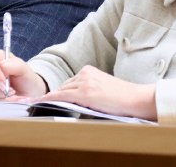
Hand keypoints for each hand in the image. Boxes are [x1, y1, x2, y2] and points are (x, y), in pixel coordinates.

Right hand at [0, 49, 47, 100]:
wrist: (28, 91)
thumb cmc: (25, 77)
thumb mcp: (24, 69)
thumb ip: (13, 65)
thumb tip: (2, 66)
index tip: (5, 83)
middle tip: (11, 92)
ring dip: (0, 96)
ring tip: (13, 94)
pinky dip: (0, 101)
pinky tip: (8, 98)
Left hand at [39, 65, 156, 119]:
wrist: (134, 99)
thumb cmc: (122, 97)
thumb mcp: (102, 87)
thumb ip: (88, 88)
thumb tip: (73, 99)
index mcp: (89, 70)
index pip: (70, 82)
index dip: (61, 91)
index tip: (50, 96)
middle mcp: (85, 73)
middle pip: (65, 86)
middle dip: (58, 96)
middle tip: (45, 103)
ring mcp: (84, 82)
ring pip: (63, 91)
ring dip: (55, 98)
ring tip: (42, 104)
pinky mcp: (84, 93)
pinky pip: (62, 95)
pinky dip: (51, 99)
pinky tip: (41, 101)